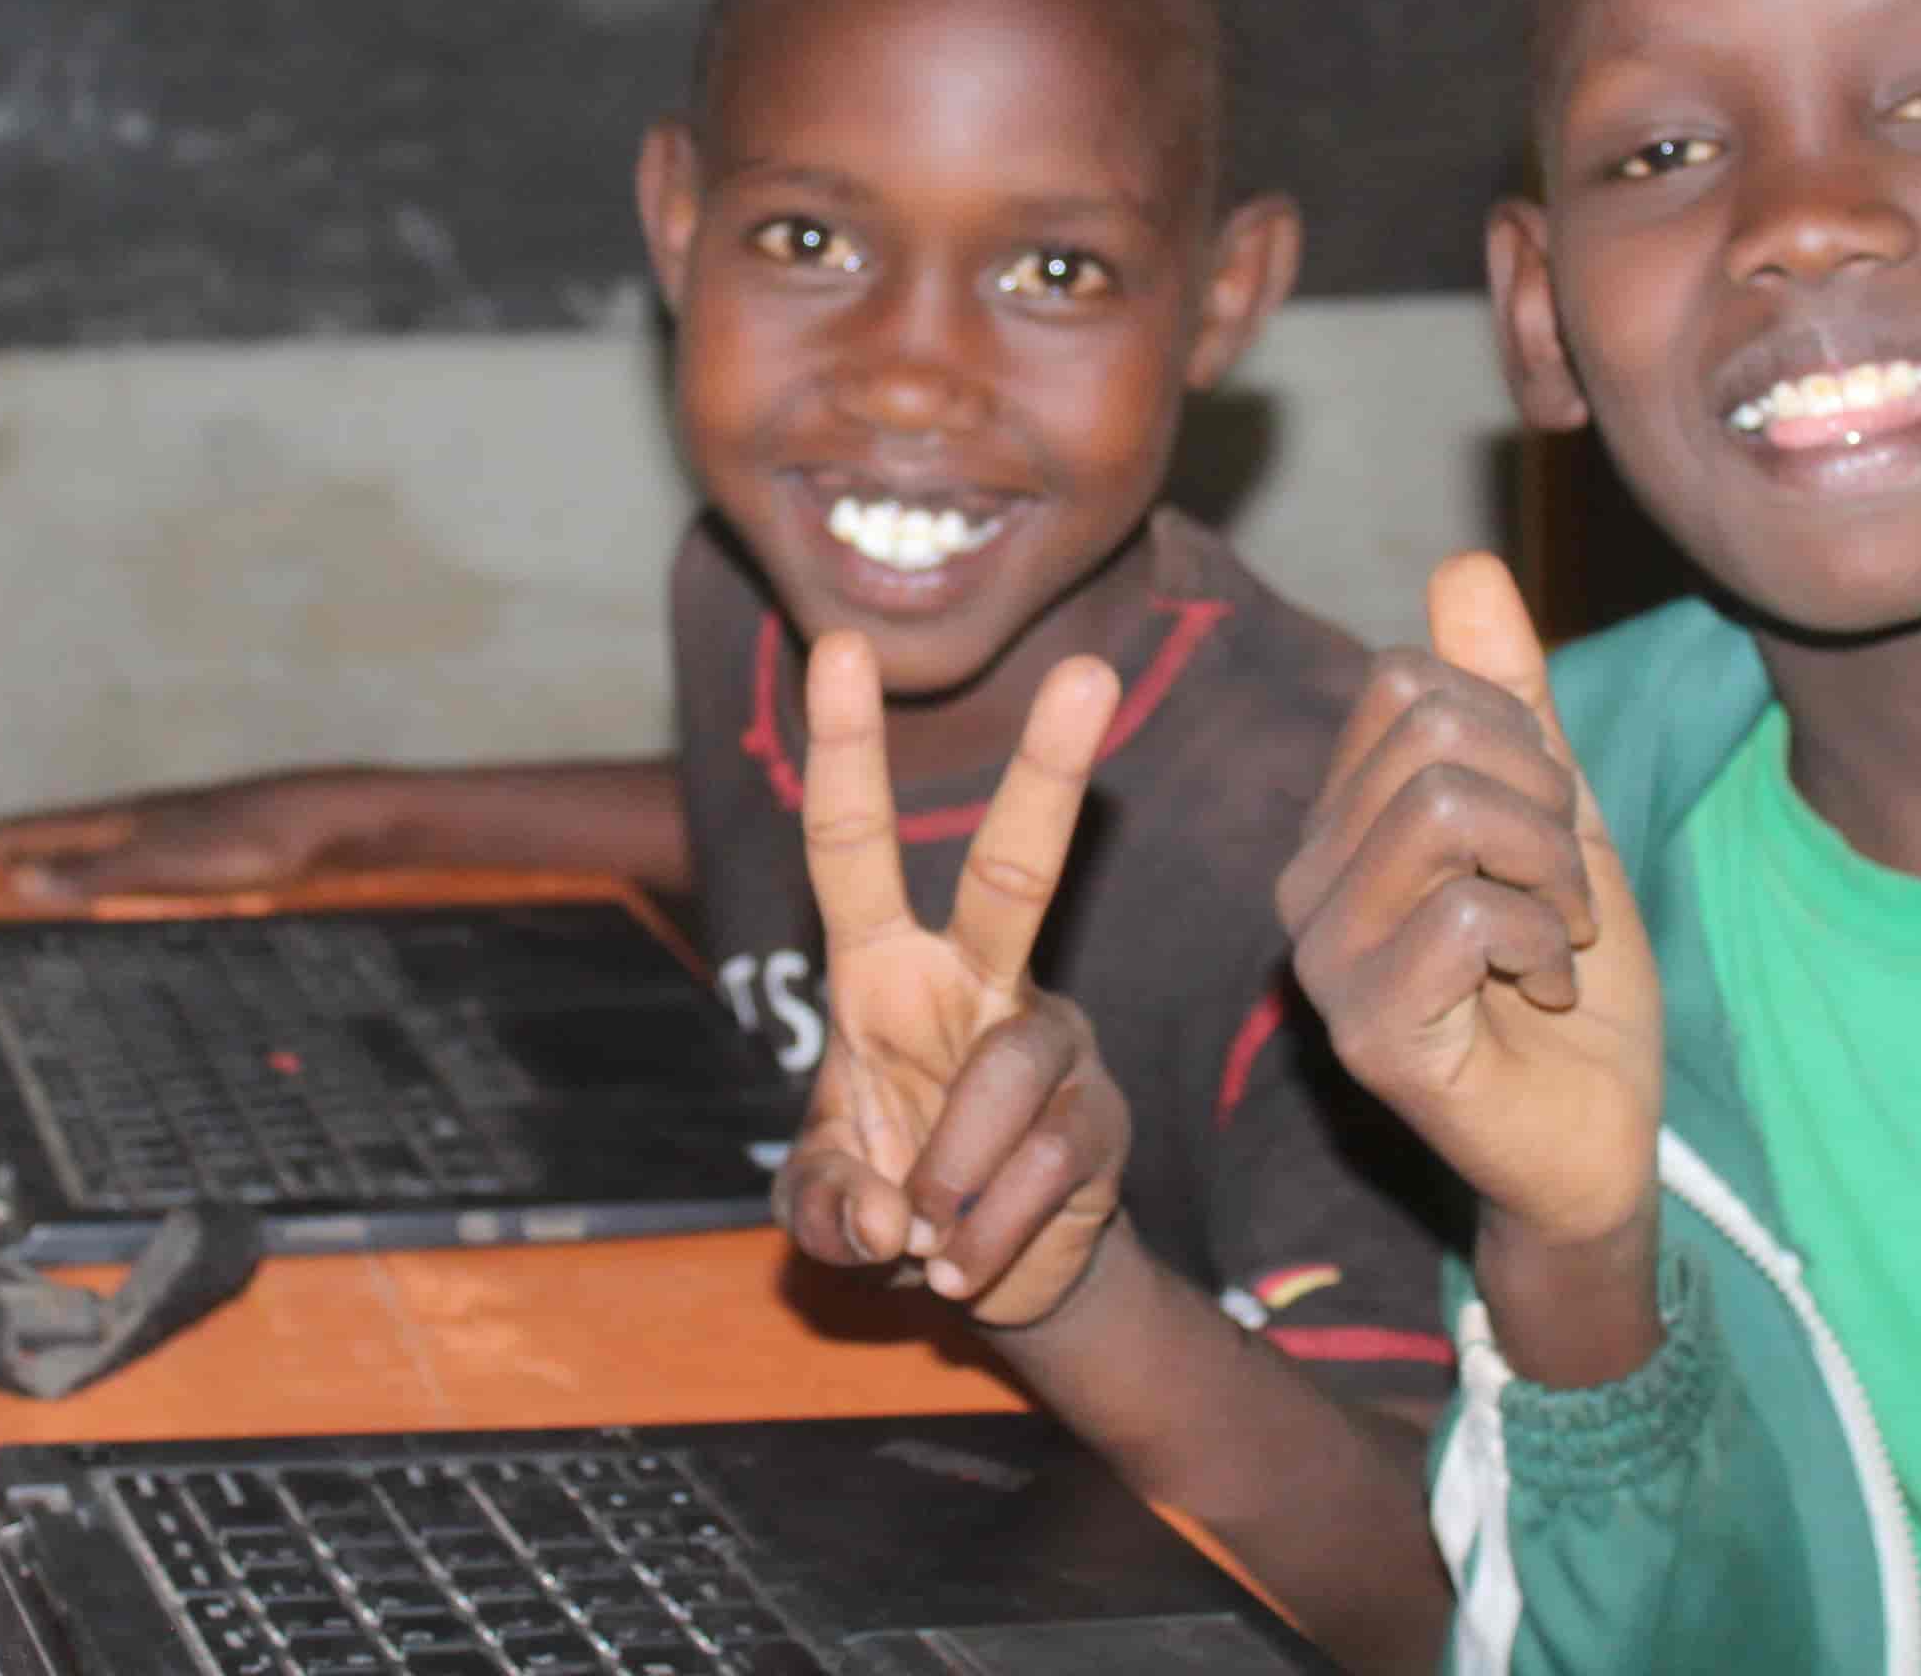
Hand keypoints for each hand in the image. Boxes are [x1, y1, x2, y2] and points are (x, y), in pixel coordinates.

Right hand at [0, 777, 362, 900]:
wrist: (338, 821)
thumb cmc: (261, 840)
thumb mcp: (175, 864)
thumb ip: (101, 874)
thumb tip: (19, 881)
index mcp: (126, 817)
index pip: (36, 828)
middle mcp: (144, 816)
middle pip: (58, 833)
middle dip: (4, 847)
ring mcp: (175, 828)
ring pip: (94, 845)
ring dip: (49, 859)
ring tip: (15, 876)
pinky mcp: (207, 846)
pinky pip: (131, 859)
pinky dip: (98, 872)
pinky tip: (112, 885)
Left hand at [771, 634, 1131, 1329]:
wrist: (985, 1277)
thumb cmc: (887, 1197)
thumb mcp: (820, 1205)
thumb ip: (821, 1208)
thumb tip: (882, 1213)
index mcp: (882, 970)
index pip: (852, 843)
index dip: (844, 749)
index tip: (841, 644)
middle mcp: (974, 981)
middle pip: (1013, 868)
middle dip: (1049, 774)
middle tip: (1089, 672)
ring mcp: (1047, 1043)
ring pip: (1007, 1077)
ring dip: (949, 1177)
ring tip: (924, 1241)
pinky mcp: (1100, 1118)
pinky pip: (1043, 1167)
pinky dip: (984, 1235)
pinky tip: (964, 1263)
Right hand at [1275, 553, 1660, 1259]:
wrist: (1597, 1143)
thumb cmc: (1569, 987)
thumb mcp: (1557, 818)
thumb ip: (1513, 700)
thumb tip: (1465, 564)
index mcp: (1337, 825)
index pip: (1404, 682)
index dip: (1514, 728)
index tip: (1548, 818)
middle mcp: (1306, 885)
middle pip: (1426, 732)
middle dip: (1541, 796)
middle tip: (1561, 888)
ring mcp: (1326, 963)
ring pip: (1445, 810)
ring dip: (1548, 868)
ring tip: (1556, 936)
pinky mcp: (1368, 1034)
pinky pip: (1464, 915)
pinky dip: (1541, 944)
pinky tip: (1541, 995)